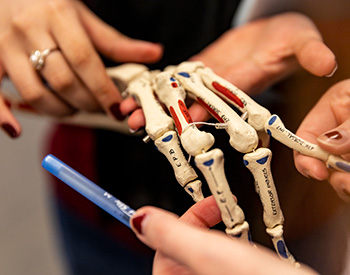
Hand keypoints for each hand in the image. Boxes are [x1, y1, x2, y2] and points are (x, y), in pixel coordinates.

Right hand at [0, 0, 162, 136]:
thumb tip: (153, 53)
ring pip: (35, 92)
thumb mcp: (84, 17)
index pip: (85, 61)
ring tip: (73, 108)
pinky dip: (2, 115)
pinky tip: (15, 130)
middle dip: (87, 102)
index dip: (103, 89)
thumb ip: (116, 41)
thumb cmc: (48, 2)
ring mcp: (6, 46)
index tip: (116, 107)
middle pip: (63, 81)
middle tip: (99, 108)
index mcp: (58, 16)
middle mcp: (30, 30)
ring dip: (60, 110)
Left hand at [123, 12, 335, 129]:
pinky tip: (135, 93)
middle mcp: (221, 90)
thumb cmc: (288, 39)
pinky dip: (154, 87)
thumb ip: (309, 52)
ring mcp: (206, 82)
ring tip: (128, 115)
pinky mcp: (196, 70)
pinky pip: (173, 80)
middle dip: (167, 118)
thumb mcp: (301, 41)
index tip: (184, 120)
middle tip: (140, 127)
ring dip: (153, 106)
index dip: (205, 111)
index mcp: (244, 87)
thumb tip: (327, 63)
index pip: (224, 103)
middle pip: (192, 107)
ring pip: (177, 97)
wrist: (270, 35)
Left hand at [130, 196, 316, 274]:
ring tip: (240, 227)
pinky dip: (236, 252)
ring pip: (208, 255)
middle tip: (226, 212)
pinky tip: (250, 248)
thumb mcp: (209, 254)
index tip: (208, 204)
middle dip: (206, 226)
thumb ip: (172, 236)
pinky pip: (226, 264)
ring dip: (223, 237)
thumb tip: (140, 218)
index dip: (184, 219)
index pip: (163, 248)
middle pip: (186, 250)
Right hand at [294, 79, 349, 201]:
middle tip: (346, 183)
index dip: (306, 157)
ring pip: (340, 177)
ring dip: (345, 186)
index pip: (305, 136)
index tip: (317, 172)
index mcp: (336, 107)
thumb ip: (349, 125)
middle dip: (332, 175)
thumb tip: (326, 144)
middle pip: (322, 162)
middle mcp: (342, 131)